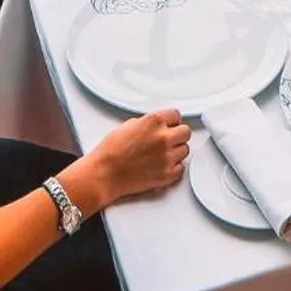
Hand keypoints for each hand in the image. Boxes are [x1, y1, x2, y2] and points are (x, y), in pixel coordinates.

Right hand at [74, 109, 191, 208]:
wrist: (104, 174)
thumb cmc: (111, 151)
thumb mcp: (128, 125)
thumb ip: (148, 123)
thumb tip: (158, 125)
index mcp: (153, 122)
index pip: (177, 115)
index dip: (172, 120)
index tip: (170, 125)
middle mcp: (163, 138)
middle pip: (186, 132)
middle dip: (178, 134)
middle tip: (169, 139)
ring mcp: (167, 157)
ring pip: (185, 150)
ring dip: (176, 151)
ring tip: (162, 154)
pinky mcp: (167, 175)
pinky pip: (181, 168)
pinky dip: (174, 167)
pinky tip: (162, 165)